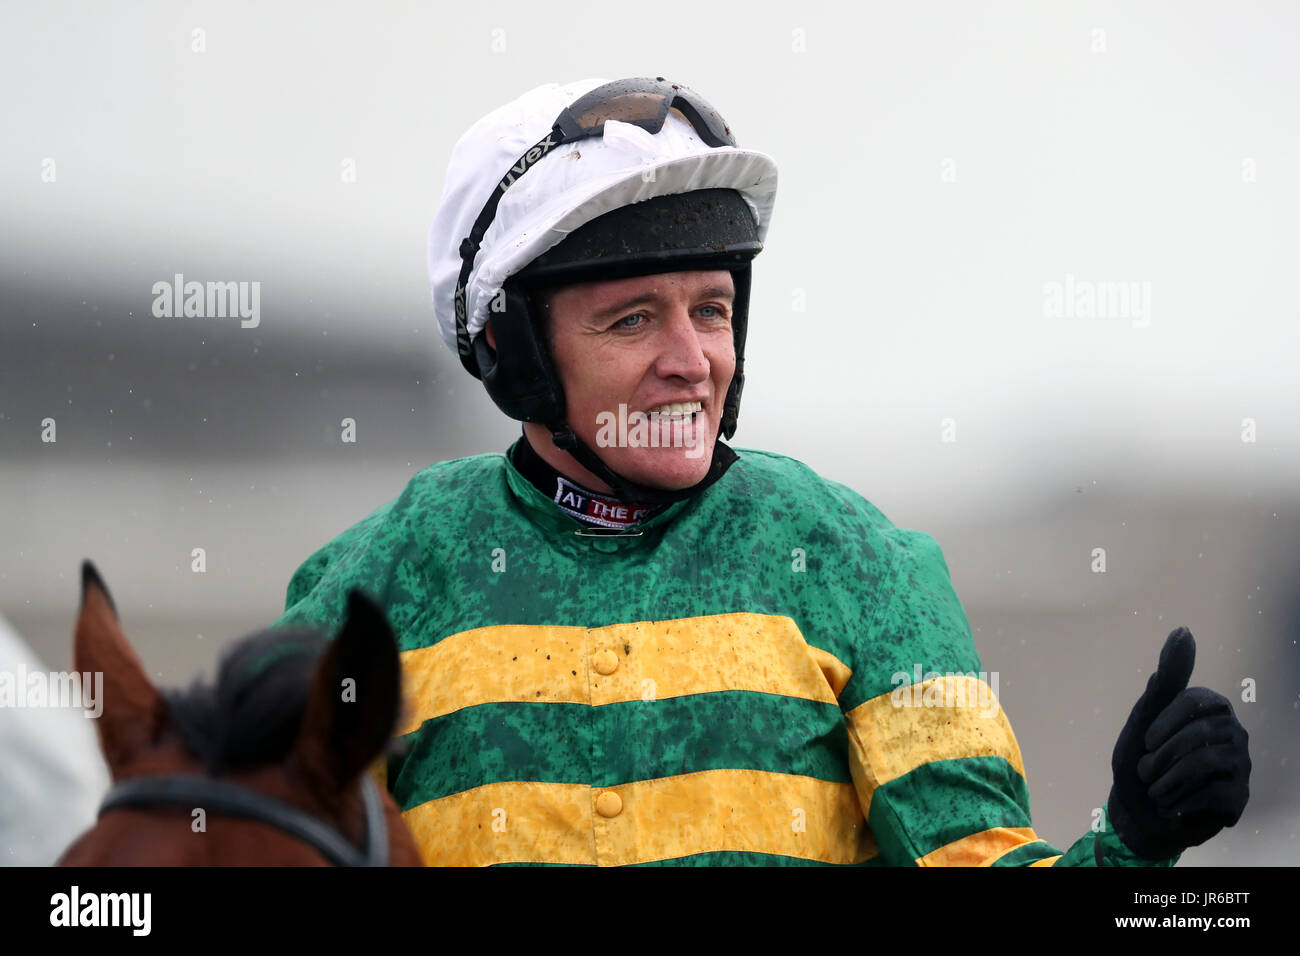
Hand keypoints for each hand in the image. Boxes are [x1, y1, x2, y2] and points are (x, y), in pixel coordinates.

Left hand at [1107, 627, 1249, 859]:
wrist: (1139, 814)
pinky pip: (1214, 795)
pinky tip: (1174, 806)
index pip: (1195, 701)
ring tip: (1156, 790)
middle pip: (1200, 735)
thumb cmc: (1139, 761)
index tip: (1145, 742)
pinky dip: (1181, 802)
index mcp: (1210, 707)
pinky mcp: (1239, 797)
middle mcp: (1233, 731)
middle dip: (1161, 758)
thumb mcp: (1141, 719)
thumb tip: (1184, 631)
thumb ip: (1165, 679)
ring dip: (1168, 781)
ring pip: (1207, 764)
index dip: (1164, 724)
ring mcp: (1240, 764)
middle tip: (1146, 773)